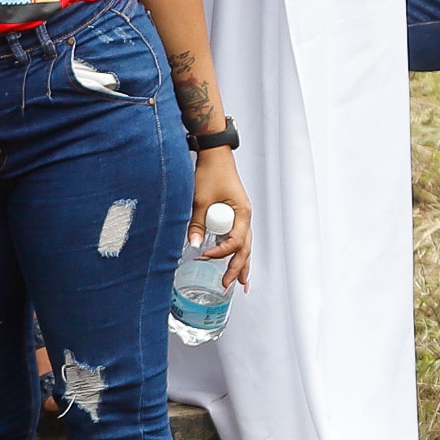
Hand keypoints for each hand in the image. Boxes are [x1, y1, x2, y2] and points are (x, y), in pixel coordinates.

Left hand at [187, 152, 250, 290]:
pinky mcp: (235, 213)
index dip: (221, 252)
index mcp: (242, 213)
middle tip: (227, 284)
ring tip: (240, 283)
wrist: (215, 155)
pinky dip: (236, 251)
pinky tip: (234, 260)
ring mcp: (242, 216)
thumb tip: (193, 244)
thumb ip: (198, 222)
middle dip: (237, 268)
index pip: (235, 241)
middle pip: (245, 249)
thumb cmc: (211, 172)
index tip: (205, 255)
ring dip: (242, 264)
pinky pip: (238, 237)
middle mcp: (245, 217)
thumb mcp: (200, 198)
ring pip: (245, 245)